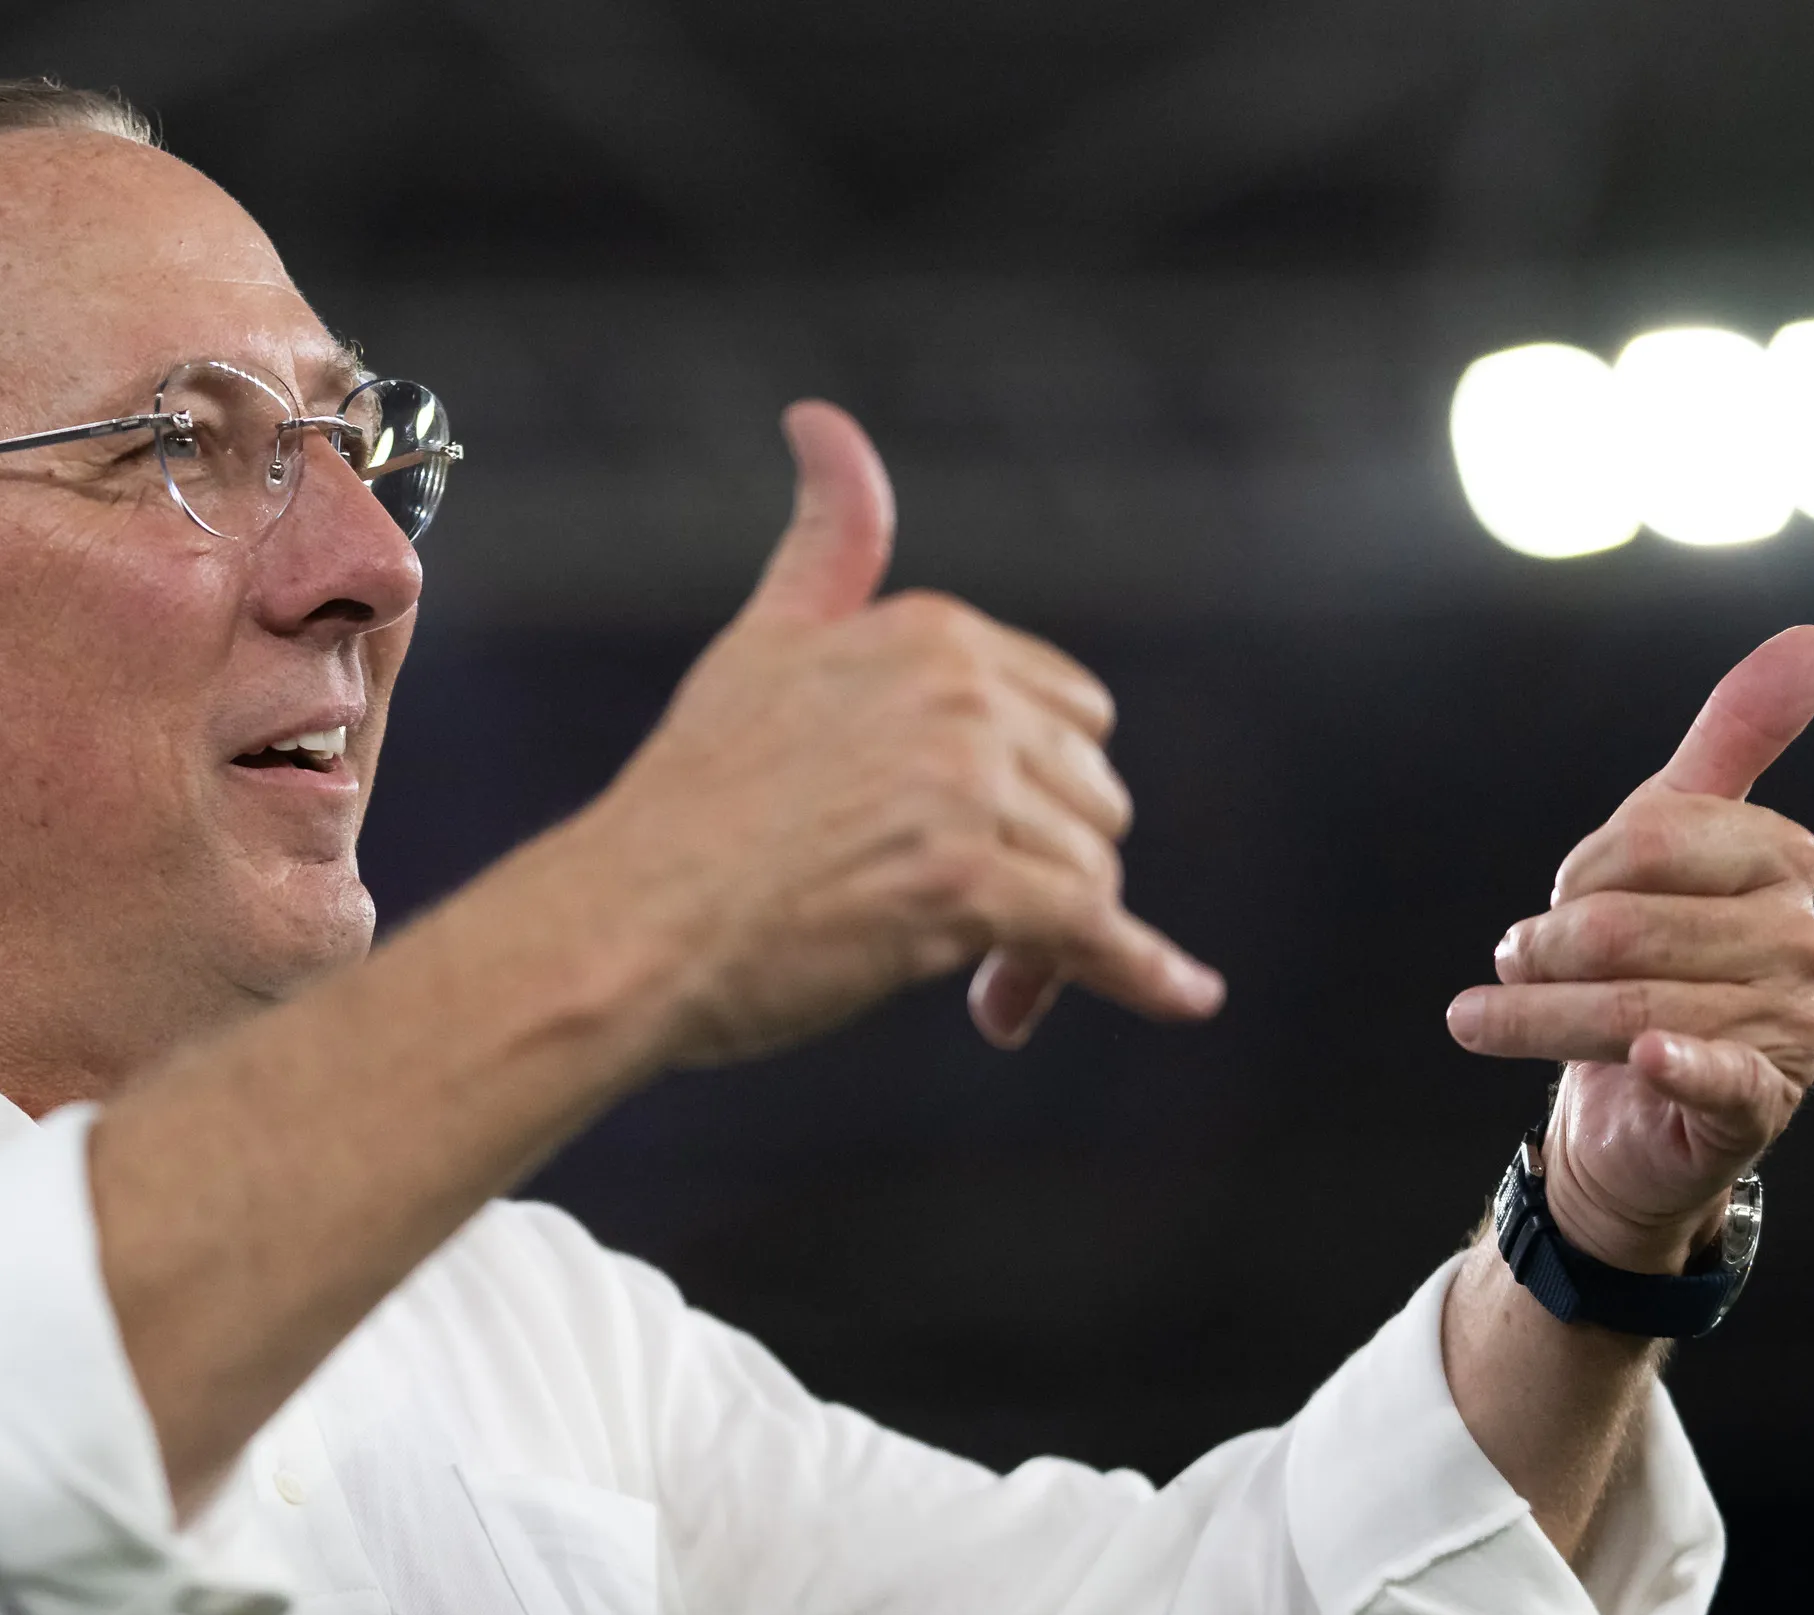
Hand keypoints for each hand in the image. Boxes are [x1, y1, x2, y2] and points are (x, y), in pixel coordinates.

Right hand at [562, 401, 1223, 1065]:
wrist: (628, 921)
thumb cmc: (690, 802)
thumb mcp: (763, 643)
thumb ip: (829, 542)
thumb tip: (823, 418)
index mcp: (933, 636)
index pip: (1068, 713)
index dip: (1032, 790)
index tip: (965, 847)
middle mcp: (962, 697)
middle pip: (1090, 793)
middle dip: (1048, 863)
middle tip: (972, 930)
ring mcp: (965, 790)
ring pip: (1092, 869)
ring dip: (1053, 940)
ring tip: (981, 986)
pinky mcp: (964, 886)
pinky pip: (1092, 932)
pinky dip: (1139, 972)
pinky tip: (1185, 997)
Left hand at [1445, 627, 1813, 1272]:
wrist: (1632, 1100)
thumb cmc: (1649, 952)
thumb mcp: (1673, 838)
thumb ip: (1733, 739)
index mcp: (1782, 859)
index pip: (1647, 838)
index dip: (1578, 872)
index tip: (1561, 894)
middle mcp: (1800, 939)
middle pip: (1624, 926)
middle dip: (1544, 948)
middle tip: (1513, 961)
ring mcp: (1788, 1023)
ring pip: (1628, 1002)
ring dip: (1533, 1014)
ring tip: (1485, 1017)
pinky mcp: (1758, 1099)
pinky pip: (1715, 1075)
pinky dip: (1677, 1063)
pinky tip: (1648, 1058)